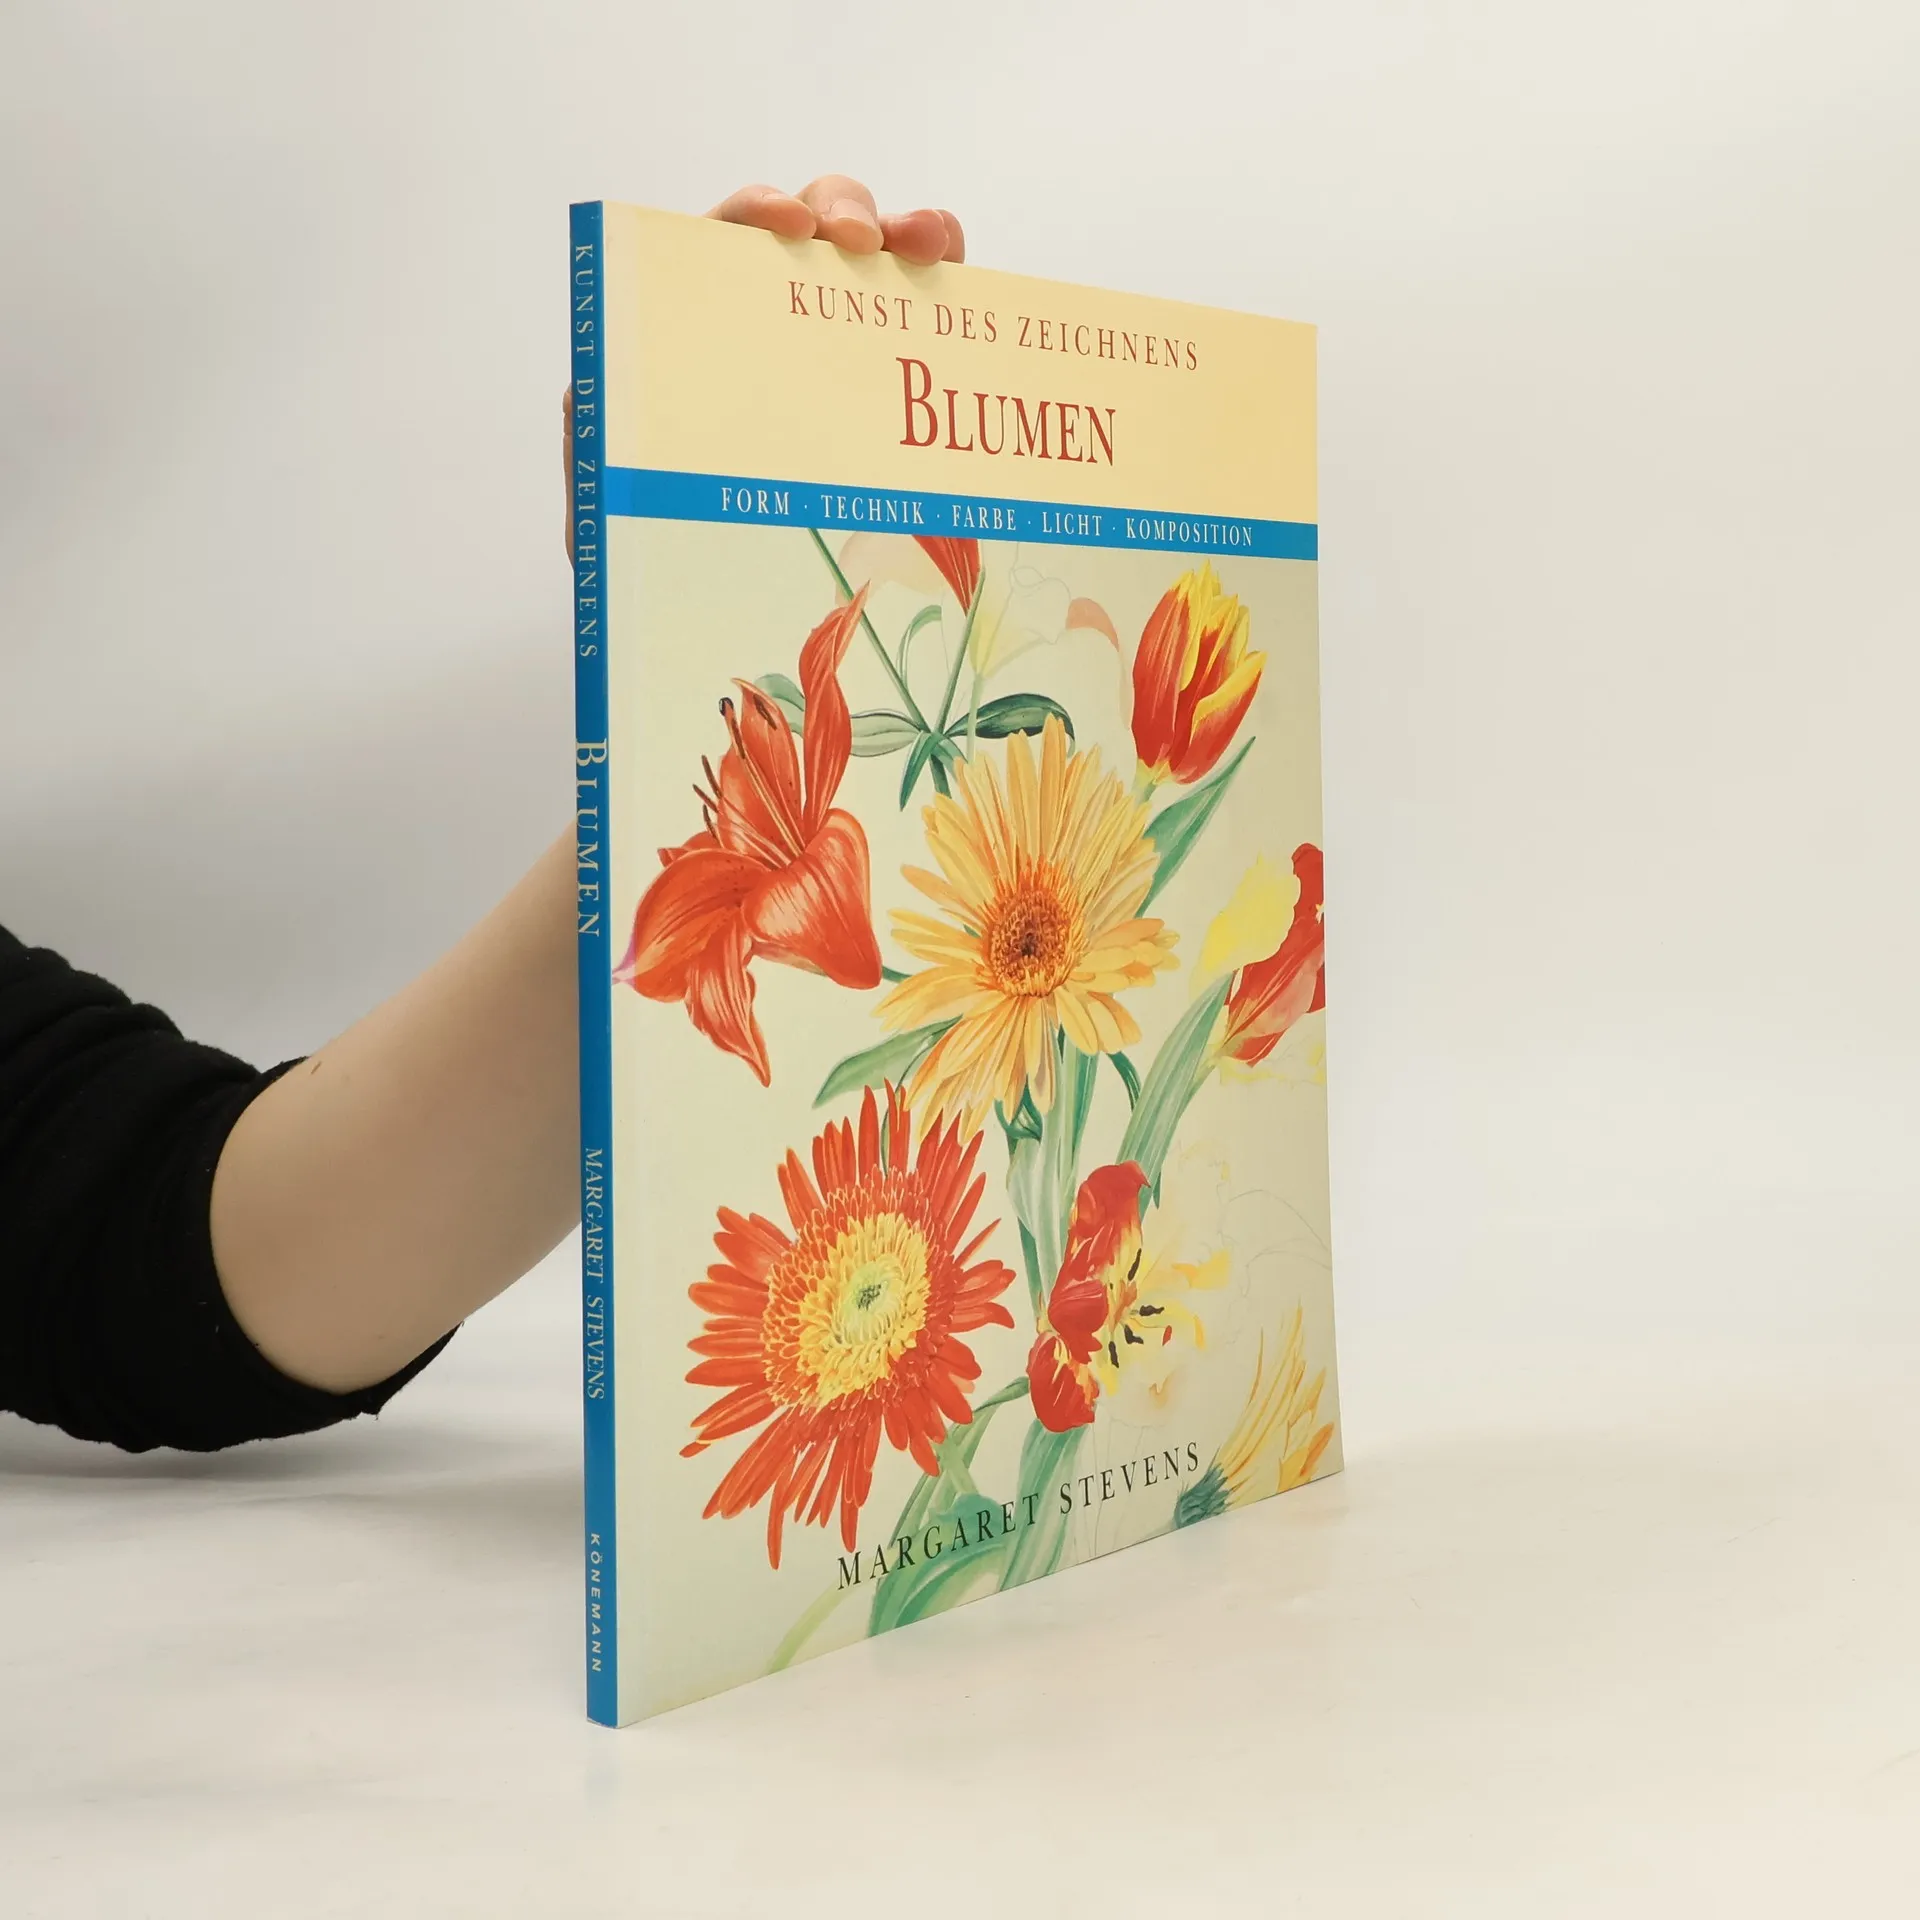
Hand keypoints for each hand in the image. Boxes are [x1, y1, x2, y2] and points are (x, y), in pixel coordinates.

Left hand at [566, 178, 965, 551]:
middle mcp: (764, 325)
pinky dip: (948, 280)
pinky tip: (959, 269)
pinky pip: (923, 310)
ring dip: (905, 232)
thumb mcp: (618, 511)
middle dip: (838, 210)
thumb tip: (586, 400)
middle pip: (804, 226)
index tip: (784, 227)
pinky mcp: (885, 381)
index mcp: (692, 337)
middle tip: (861, 245)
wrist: (716, 623)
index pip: (716, 244)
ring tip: (931, 245)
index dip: (751, 215)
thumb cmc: (665, 560)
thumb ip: (599, 454)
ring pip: (874, 254)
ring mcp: (831, 347)